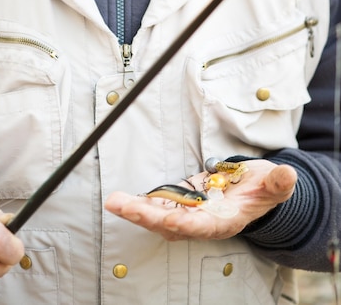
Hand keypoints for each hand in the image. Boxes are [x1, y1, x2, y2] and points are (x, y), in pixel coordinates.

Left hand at [105, 160, 296, 241]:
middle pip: (172, 224)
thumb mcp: (275, 183)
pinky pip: (158, 205)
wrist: (255, 188)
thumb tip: (286, 174)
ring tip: (115, 200)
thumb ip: (278, 182)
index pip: (203, 225)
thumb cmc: (264, 188)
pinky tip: (123, 199)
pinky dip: (141, 202)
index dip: (187, 223)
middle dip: (146, 216)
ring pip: (159, 216)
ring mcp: (190, 211)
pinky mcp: (182, 199)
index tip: (171, 220)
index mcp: (226, 220)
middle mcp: (204, 221)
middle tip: (122, 205)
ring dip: (137, 210)